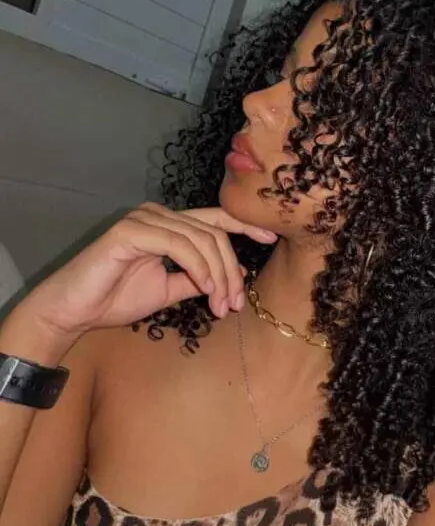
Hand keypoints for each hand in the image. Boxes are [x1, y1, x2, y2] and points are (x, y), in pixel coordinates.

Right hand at [16, 204, 276, 341]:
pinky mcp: (130, 230)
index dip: (245, 225)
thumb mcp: (168, 290)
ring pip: (201, 239)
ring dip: (218, 274)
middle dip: (231, 270)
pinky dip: (199, 267)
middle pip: (214, 232)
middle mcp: (157, 214)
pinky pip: (179, 245)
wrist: (73, 311)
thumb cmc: (114, 299)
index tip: (270, 238)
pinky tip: (206, 289)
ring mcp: (144, 219)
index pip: (215, 219)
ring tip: (221, 305)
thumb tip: (227, 278)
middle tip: (233, 304)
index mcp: (167, 224)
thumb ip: (195, 279)